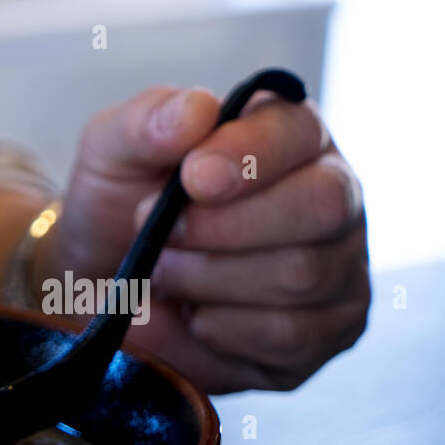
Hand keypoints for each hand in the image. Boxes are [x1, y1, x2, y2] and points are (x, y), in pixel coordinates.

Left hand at [43, 85, 369, 392]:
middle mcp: (330, 193)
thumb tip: (197, 109)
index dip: (248, 155)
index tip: (192, 177)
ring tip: (167, 272)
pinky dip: (222, 328)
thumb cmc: (121, 202)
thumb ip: (147, 121)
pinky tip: (194, 314)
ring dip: (210, 279)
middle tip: (164, 236)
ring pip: (300, 275)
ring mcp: (340, 266)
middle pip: (320, 206)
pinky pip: (289, 336)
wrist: (104, 281)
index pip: (297, 133)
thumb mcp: (112, 149)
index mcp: (286, 132)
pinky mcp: (329, 331)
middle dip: (225, 228)